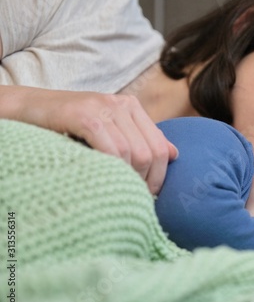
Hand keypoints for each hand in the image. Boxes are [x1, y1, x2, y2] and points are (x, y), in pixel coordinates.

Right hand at [3, 86, 176, 193]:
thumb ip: (141, 139)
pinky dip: (112, 167)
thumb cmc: (71, 125)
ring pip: (132, 153)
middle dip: (145, 181)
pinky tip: (105, 178)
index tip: (150, 193)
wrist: (30, 108)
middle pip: (149, 153)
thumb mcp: (111, 130)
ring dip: (128, 178)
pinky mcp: (84, 115)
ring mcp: (104, 108)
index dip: (160, 175)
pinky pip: (110, 148)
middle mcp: (122, 104)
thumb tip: (174, 153)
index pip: (160, 147)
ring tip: (119, 191)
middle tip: (134, 197)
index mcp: (133, 107)